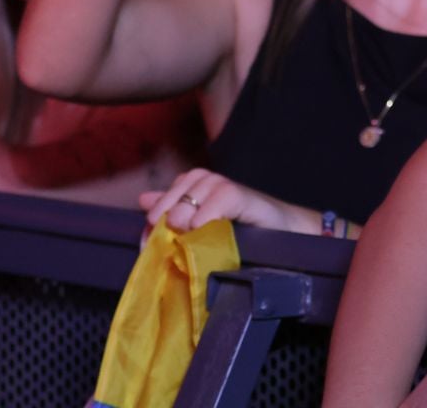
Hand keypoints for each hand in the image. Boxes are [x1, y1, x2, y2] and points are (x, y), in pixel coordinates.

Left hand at [139, 168, 306, 232]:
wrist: (283, 231)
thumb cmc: (243, 230)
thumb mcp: (202, 222)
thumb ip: (175, 209)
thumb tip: (143, 199)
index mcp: (194, 184)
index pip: (162, 200)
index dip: (155, 222)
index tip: (148, 246)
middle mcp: (207, 180)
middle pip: (174, 200)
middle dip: (170, 224)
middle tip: (174, 245)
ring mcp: (224, 185)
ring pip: (191, 198)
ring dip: (187, 220)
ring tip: (192, 238)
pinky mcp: (240, 194)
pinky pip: (217, 200)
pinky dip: (208, 216)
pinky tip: (206, 229)